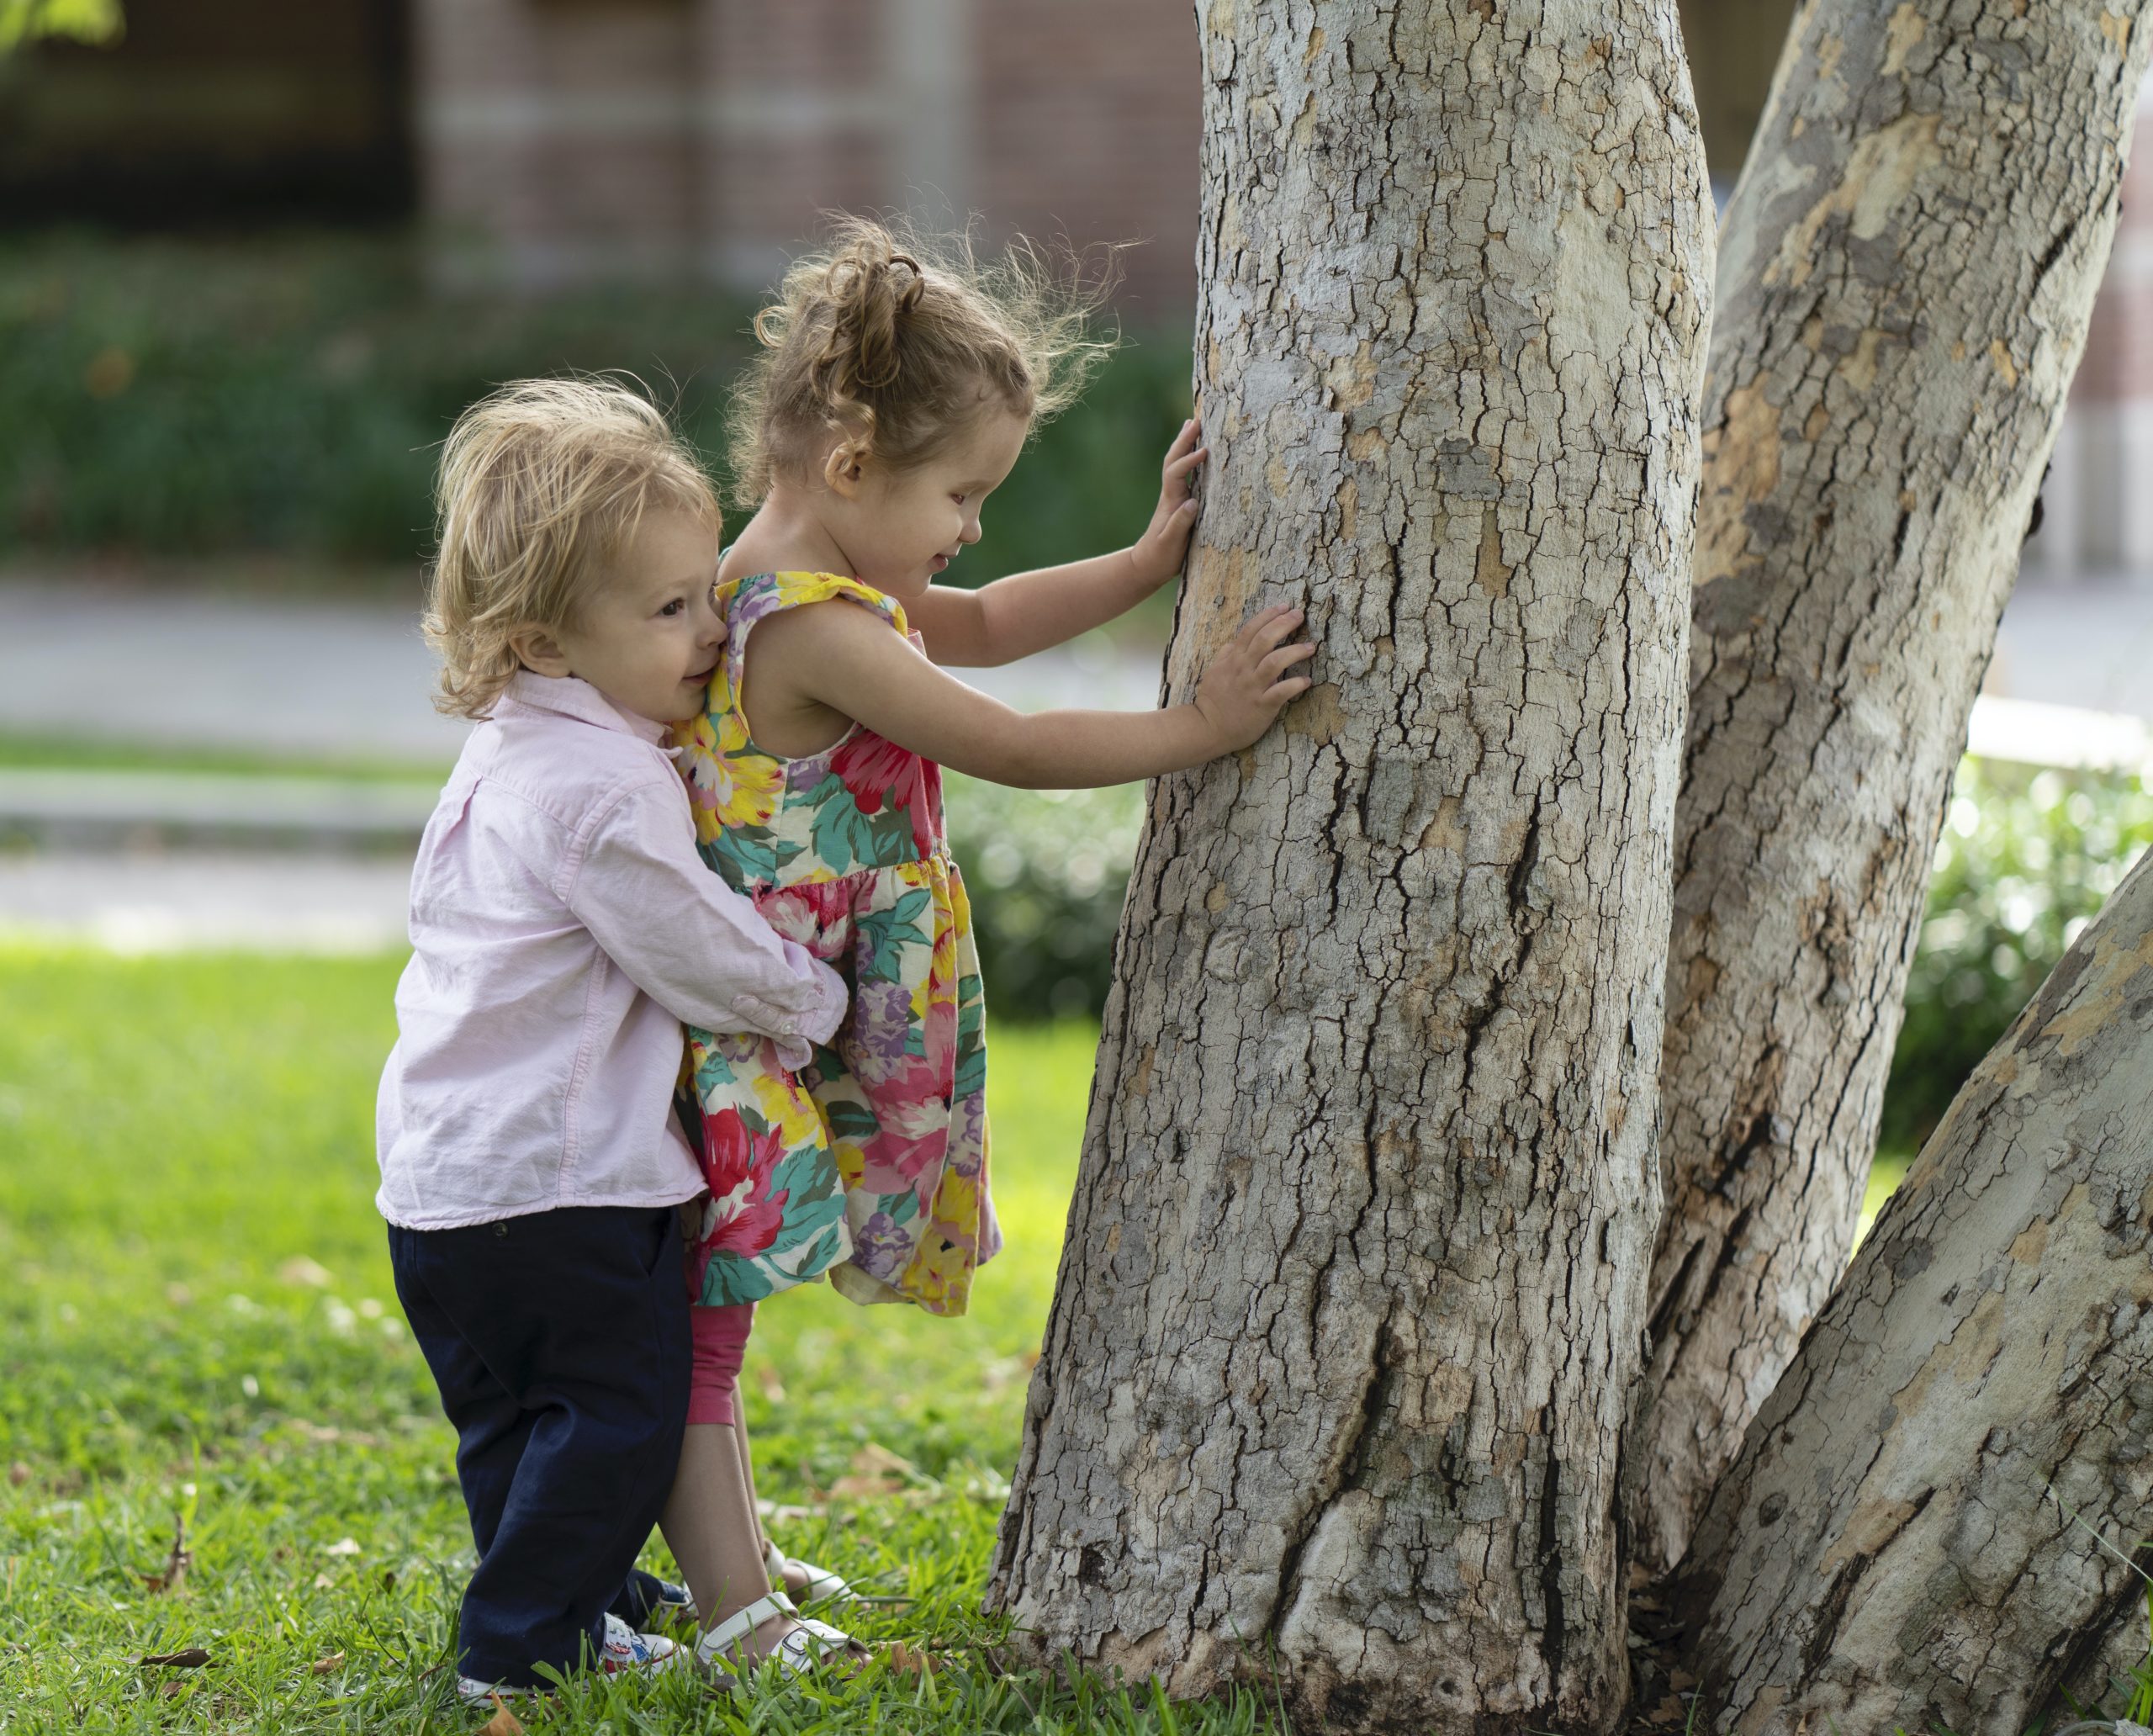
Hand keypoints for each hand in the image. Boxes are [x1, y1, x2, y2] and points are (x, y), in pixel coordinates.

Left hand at [1125, 419, 1208, 589]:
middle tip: (1196, 421)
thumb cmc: (1160, 557)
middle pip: (1174, 460)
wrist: (1147, 565)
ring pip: (1178, 464)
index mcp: (1170, 501)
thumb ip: (1180, 524)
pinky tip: (1197, 451)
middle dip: (1184, 440)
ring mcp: (1175, 496)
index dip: (1189, 461)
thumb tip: (1192, 502)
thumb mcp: (1170, 544)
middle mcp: (1172, 494)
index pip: (1176, 473)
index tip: (1204, 451)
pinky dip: (1189, 458)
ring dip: (1184, 444)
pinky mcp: (1180, 502)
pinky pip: (1185, 473)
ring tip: (1193, 424)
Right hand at [1192, 606, 1315, 752]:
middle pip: (1265, 639)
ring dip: (1295, 651)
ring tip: (1310, 647)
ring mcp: (1253, 687)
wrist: (1207, 728)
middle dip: (1285, 624)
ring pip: (1275, 662)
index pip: (1251, 630)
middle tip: (1300, 616)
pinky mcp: (1262, 706)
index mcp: (1233, 659)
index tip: (1285, 606)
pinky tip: (1307, 681)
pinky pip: (1282, 692)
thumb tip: (1235, 642)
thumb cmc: (1212, 701)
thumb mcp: (1214, 672)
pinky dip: (1296, 684)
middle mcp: (1243, 669)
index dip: (1269, 615)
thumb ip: (1226, 655)